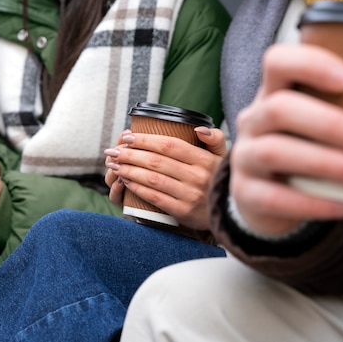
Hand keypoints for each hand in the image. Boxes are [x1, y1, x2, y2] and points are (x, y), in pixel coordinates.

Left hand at [104, 127, 226, 228]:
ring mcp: (190, 195)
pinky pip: (155, 197)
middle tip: (113, 151)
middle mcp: (197, 176)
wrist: (229, 212)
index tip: (127, 137)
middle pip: (156, 161)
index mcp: (204, 159)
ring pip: (152, 179)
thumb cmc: (218, 178)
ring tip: (114, 165)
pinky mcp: (183, 211)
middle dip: (130, 154)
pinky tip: (126, 181)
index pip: (169, 145)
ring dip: (129, 170)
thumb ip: (214, 138)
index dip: (145, 140)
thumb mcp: (222, 156)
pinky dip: (137, 187)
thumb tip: (197, 128)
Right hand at [230, 43, 342, 235]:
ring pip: (273, 151)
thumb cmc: (306, 148)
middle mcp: (253, 121)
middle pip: (277, 108)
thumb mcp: (318, 123)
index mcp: (273, 94)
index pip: (277, 62)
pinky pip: (274, 197)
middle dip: (328, 124)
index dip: (309, 64)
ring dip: (324, 163)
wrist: (268, 197)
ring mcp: (243, 156)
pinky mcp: (244, 192)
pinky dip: (314, 203)